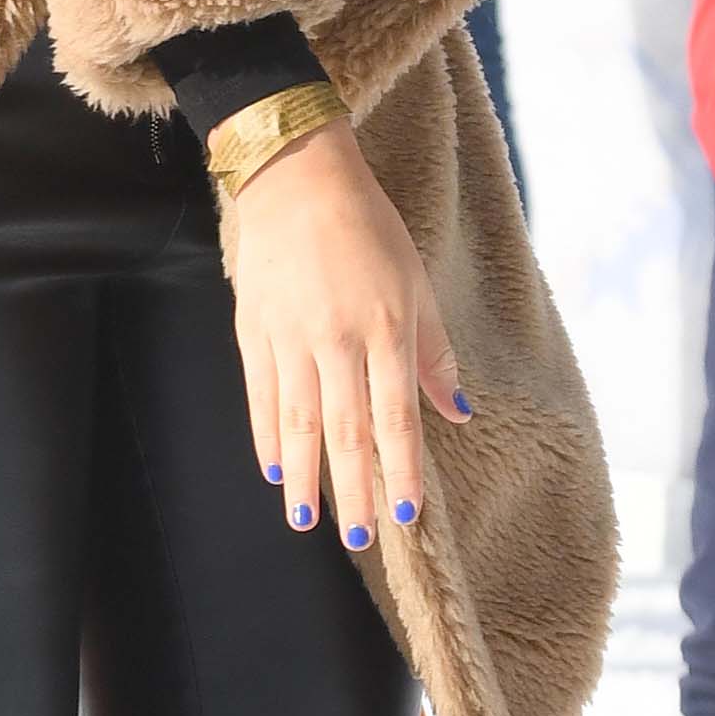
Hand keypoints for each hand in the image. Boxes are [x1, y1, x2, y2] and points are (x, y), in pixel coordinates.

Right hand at [229, 116, 470, 549]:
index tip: (408, 517)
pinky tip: (274, 467)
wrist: (296, 176)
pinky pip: (261, 395)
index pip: (396, 416)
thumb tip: (460, 414)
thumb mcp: (416, 282)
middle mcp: (336, 339)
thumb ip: (435, 354)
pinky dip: (267, 435)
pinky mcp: (254, 329)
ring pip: (299, 422)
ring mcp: (290, 336)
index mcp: (384, 327)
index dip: (402, 471)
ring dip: (303, 476)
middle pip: (345, 431)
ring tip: (305, 521)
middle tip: (360, 539)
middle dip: (354, 491)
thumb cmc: (367, 227)